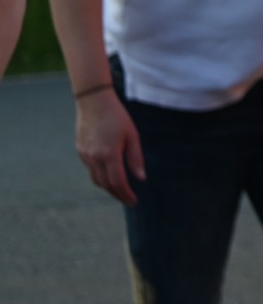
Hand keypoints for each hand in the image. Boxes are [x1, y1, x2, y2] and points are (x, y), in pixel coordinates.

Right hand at [75, 89, 143, 204]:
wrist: (93, 102)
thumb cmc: (117, 116)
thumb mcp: (132, 135)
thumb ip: (135, 158)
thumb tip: (140, 178)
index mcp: (109, 154)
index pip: (117, 182)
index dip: (126, 194)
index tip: (134, 202)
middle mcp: (94, 158)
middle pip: (105, 184)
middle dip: (117, 194)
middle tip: (128, 200)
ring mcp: (85, 155)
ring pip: (96, 179)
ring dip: (108, 187)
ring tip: (120, 190)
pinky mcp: (81, 150)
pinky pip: (90, 169)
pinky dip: (100, 176)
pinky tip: (109, 174)